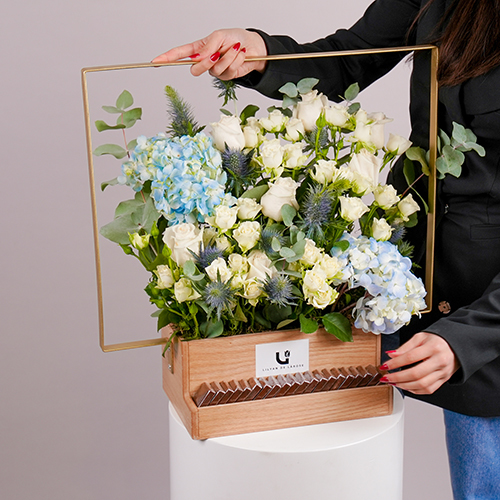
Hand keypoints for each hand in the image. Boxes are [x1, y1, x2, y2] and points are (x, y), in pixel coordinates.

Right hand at [152, 29, 267, 79]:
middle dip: (206, 62)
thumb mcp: (220, 36)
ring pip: (214, 71)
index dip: (168, 58)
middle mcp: (205, 60)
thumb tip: (199, 57)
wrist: (254, 47)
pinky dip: (235, 62)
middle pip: (195, 69)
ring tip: (235, 49)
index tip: (156, 61)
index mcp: (200, 48)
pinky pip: (227, 72)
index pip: (180, 54)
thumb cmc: (235, 37)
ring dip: (227, 58)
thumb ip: (208, 47)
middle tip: (217, 54)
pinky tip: (240, 55)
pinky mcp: (226, 76)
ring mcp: (215, 70)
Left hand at [380, 332, 459, 394]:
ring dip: (404, 386)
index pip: (411, 357)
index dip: (395, 363)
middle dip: (397, 377)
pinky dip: (415, 390)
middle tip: (386, 378)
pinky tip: (405, 386)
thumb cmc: (437, 341)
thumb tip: (391, 355)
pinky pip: (428, 389)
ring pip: (422, 384)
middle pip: (416, 374)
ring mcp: (443, 372)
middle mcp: (440, 361)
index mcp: (434, 347)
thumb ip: (405, 346)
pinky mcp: (444, 380)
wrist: (456, 347)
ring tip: (393, 383)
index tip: (385, 366)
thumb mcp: (421, 337)